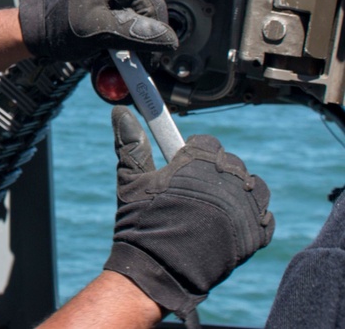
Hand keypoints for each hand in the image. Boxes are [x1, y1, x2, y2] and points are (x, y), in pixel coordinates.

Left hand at [18, 0, 177, 61]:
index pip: (153, 5)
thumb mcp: (97, 31)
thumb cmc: (57, 26)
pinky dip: (124, 32)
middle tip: (133, 58)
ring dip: (133, 36)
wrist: (35, 29)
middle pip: (149, 9)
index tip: (148, 59)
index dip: (155, 34)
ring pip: (140, 14)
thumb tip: (167, 38)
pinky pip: (128, 15)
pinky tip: (111, 42)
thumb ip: (133, 33)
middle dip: (143, 35)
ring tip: (116, 49)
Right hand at [103, 106, 274, 319]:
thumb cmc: (141, 224)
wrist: (157, 271)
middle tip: (194, 193)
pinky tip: (229, 227)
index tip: (183, 168)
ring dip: (239, 194)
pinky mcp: (257, 235)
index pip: (207, 143)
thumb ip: (131, 144)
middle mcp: (227, 180)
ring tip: (215, 210)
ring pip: (253, 188)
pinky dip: (252, 219)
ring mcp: (245, 208)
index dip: (193, 154)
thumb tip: (120, 113)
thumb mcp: (131, 180)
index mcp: (198, 162)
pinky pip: (265, 217)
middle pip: (231, 164)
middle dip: (215, 174)